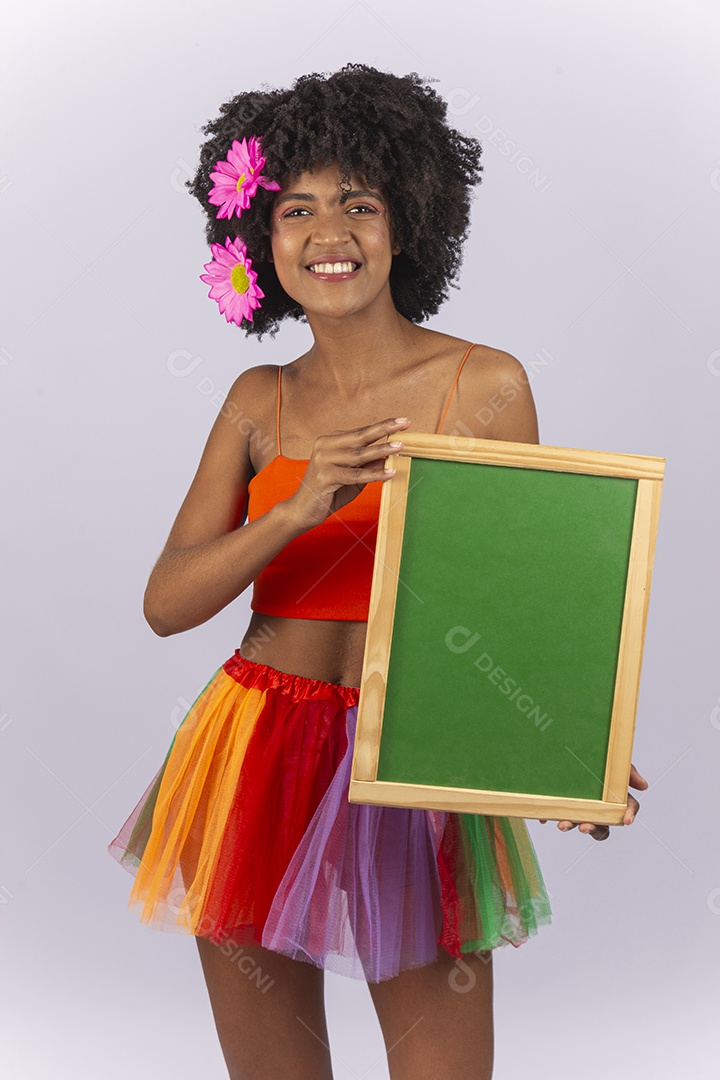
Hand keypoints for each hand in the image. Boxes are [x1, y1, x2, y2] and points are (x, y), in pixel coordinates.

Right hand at [286, 417, 411, 530]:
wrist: (303, 511)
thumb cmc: (329, 493)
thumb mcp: (353, 477)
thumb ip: (368, 465)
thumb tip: (389, 454)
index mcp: (330, 442)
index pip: (360, 432)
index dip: (382, 427)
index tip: (402, 421)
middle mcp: (325, 447)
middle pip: (360, 436)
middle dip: (384, 429)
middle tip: (404, 423)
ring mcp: (323, 461)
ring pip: (358, 455)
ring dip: (381, 450)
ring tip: (400, 447)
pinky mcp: (324, 477)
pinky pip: (354, 475)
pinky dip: (373, 474)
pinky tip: (389, 472)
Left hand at [539, 763, 648, 841]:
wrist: (568, 747)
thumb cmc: (596, 759)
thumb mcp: (613, 761)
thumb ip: (628, 771)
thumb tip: (644, 786)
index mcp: (615, 798)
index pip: (627, 809)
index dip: (629, 815)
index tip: (626, 820)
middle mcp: (600, 808)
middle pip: (603, 825)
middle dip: (594, 828)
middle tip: (584, 827)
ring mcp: (582, 808)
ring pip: (582, 825)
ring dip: (573, 826)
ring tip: (562, 824)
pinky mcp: (563, 807)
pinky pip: (558, 816)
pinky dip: (550, 817)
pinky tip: (544, 817)